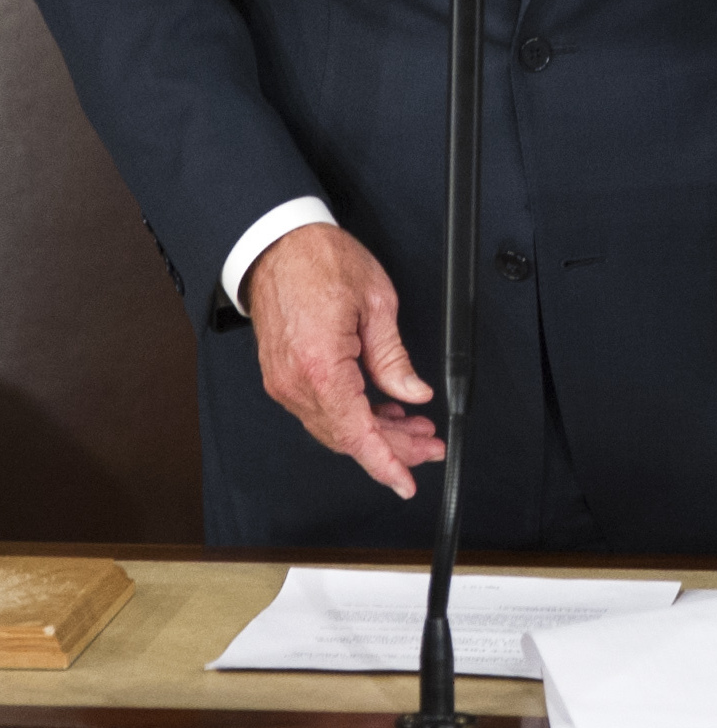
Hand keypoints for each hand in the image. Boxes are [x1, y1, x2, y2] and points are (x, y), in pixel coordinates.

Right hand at [245, 223, 442, 499]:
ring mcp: (284, 382)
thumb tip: (413, 393)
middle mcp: (295, 382)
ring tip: (414, 429)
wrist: (277, 245)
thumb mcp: (377, 304)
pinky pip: (321, 410)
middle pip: (347, 436)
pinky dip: (353, 416)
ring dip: (375, 433)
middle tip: (428, 446)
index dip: (384, 462)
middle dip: (392, 448)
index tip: (405, 481)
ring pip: (334, 427)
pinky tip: (382, 411)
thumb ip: (394, 357)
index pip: (356, 432)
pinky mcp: (283, 376)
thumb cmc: (321, 262)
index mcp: (320, 366)